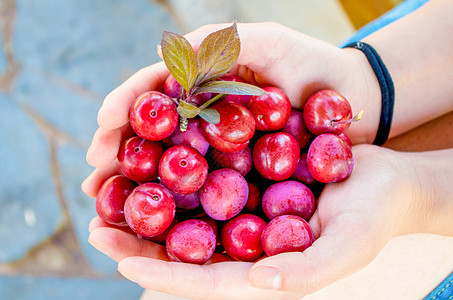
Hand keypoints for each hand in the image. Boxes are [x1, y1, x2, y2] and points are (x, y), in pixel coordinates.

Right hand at [82, 22, 380, 197]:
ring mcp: (219, 147)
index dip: (125, 107)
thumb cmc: (313, 63)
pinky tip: (158, 222)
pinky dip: (178, 203)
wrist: (354, 98)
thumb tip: (163, 58)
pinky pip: (203, 189)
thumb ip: (219, 41)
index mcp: (202, 83)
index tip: (103, 125)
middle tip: (92, 182)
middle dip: (119, 158)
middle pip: (152, 138)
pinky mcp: (240, 173)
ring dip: (138, 188)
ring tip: (108, 209)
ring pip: (170, 168)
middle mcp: (204, 118)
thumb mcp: (268, 40)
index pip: (153, 94)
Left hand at [87, 144, 417, 298]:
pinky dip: (182, 169)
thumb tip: (258, 284)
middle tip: (97, 226)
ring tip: (110, 191)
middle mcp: (246, 241)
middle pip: (186, 245)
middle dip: (140, 238)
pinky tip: (156, 153)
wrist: (390, 181)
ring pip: (191, 210)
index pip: (204, 278)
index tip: (122, 259)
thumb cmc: (375, 217)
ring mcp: (248, 208)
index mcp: (261, 269)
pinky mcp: (252, 178)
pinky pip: (211, 176)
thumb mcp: (347, 247)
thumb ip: (304, 272)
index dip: (163, 271)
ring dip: (152, 201)